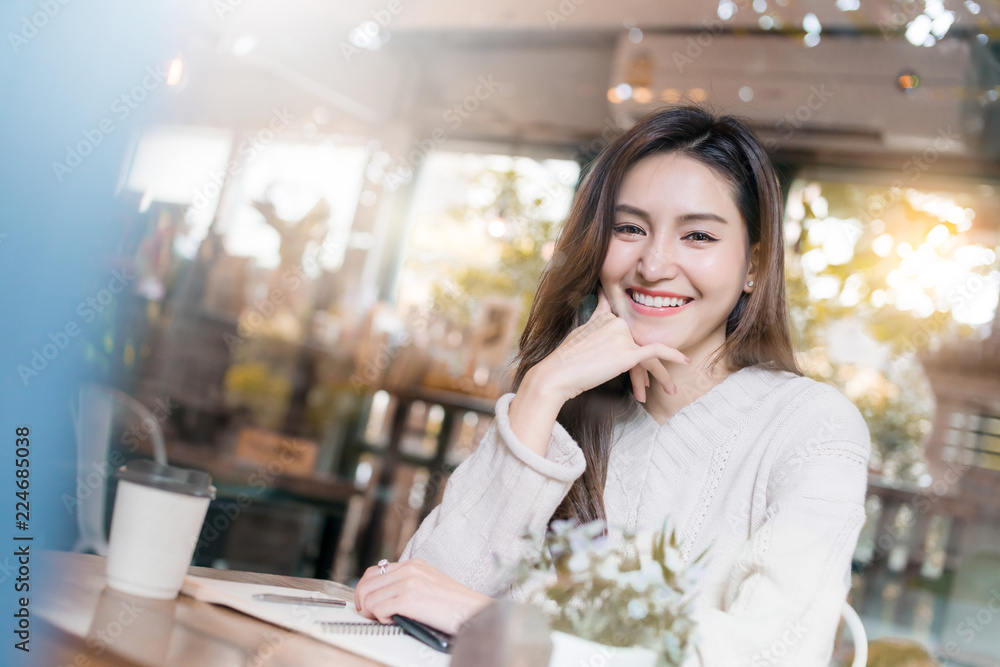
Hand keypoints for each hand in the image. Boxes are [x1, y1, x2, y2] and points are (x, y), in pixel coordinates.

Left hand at [353, 558, 492, 634]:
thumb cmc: (456, 606)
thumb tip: (385, 596)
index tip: (368, 604)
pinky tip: (395, 621)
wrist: (475, 613)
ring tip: (386, 619)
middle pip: (366, 583)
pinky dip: (381, 619)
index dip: (365, 590)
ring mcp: (409, 582)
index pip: (374, 572)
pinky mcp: (409, 598)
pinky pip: (378, 608)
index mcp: (414, 564)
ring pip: (368, 597)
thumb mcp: (429, 585)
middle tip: (371, 615)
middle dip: (363, 602)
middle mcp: (410, 569)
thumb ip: (408, 584)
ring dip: (372, 612)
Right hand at [537, 285, 688, 403]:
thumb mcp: (579, 333)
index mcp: (604, 317)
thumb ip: (594, 321)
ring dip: (661, 374)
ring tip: (669, 389)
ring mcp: (622, 337)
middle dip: (647, 370)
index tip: (643, 357)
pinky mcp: (626, 353)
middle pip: (640, 345)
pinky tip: (686, 361)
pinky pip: (656, 352)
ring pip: (649, 353)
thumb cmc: (565, 360)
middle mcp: (615, 322)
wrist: (557, 375)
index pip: (629, 331)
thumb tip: (600, 305)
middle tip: (650, 388)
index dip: (637, 346)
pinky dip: (673, 355)